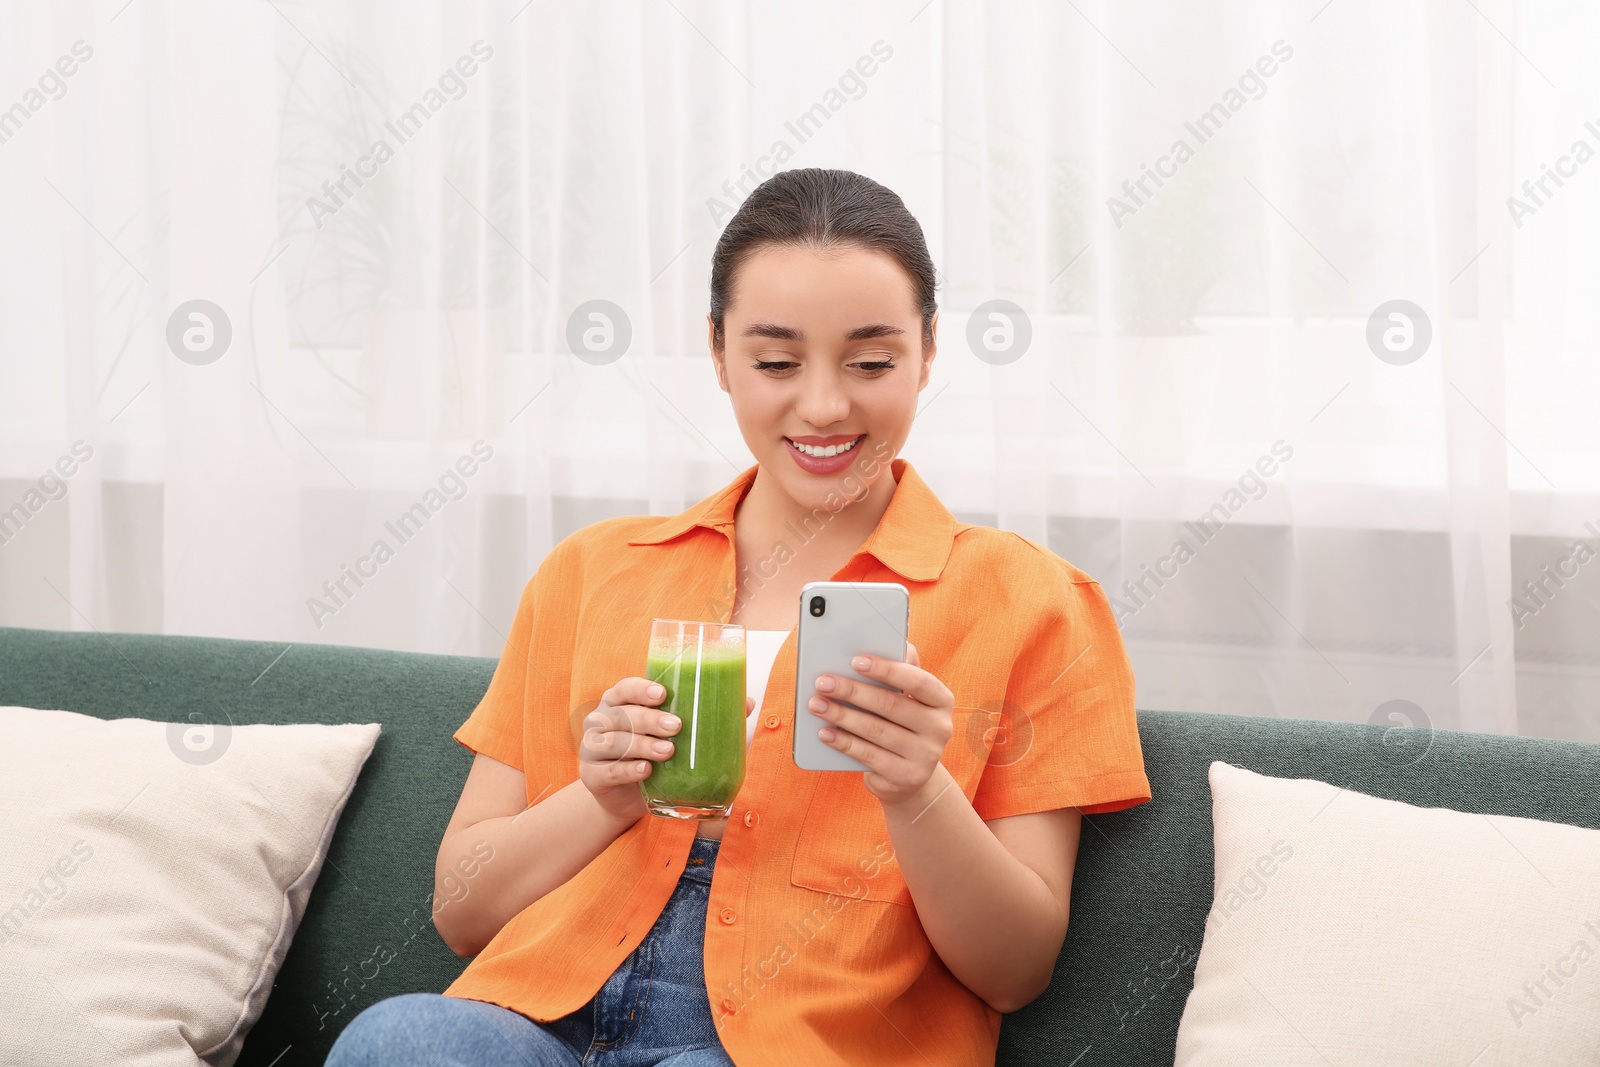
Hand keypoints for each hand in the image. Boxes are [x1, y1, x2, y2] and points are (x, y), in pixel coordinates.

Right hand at [579, 677, 754, 823]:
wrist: (627, 797)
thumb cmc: (653, 755)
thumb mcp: (674, 734)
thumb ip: (704, 717)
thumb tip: (747, 702)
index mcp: (620, 703)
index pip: (624, 688)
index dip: (640, 688)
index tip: (662, 693)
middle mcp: (602, 721)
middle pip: (621, 714)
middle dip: (649, 719)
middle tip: (676, 726)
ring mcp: (593, 749)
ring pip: (614, 742)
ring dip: (641, 744)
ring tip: (668, 751)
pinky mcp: (592, 776)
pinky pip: (608, 771)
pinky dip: (627, 770)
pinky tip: (645, 770)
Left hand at [806, 641, 953, 807]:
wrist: (909, 775)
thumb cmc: (902, 723)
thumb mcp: (907, 697)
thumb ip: (901, 669)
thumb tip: (890, 641)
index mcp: (941, 700)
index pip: (917, 680)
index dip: (886, 669)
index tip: (855, 660)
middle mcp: (940, 728)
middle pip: (890, 705)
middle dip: (852, 691)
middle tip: (823, 682)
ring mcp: (925, 756)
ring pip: (875, 730)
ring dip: (841, 715)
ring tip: (816, 704)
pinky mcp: (906, 777)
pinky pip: (868, 755)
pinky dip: (844, 742)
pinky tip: (824, 732)